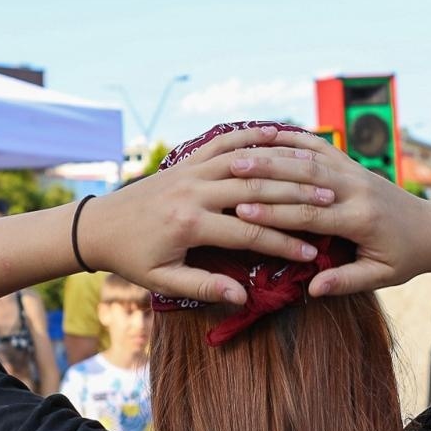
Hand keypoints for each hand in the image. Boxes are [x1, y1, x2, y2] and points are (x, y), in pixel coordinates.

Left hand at [80, 125, 338, 304]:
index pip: (247, 232)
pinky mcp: (186, 160)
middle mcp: (192, 191)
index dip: (283, 245)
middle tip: (330, 204)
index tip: (313, 255)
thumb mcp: (163, 281)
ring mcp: (189, 170)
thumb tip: (243, 297)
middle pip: (255, 190)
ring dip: (281, 165)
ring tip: (315, 171)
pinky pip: (223, 142)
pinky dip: (250, 136)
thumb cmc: (132, 260)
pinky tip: (277, 133)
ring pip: (244, 161)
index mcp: (189, 223)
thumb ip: (204, 288)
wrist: (100, 227)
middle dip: (295, 198)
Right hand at [224, 129, 430, 294]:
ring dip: (273, 154)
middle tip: (232, 172)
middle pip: (305, 176)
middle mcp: (356, 189)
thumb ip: (347, 281)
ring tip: (240, 154)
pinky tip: (265, 135)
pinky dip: (292, 139)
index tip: (241, 213)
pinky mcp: (352, 163)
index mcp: (360, 219)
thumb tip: (312, 289)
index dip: (274, 213)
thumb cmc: (404, 258)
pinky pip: (319, 145)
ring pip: (310, 156)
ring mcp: (355, 171)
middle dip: (267, 174)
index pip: (310, 214)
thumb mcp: (381, 276)